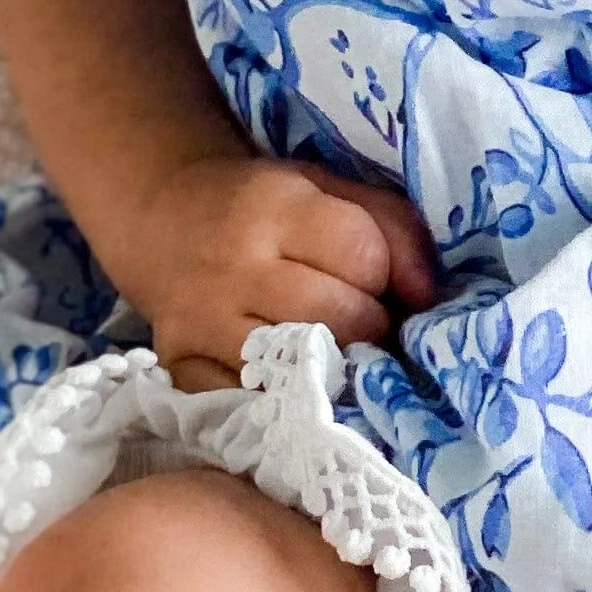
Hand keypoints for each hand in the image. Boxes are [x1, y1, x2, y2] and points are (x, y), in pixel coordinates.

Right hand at [114, 147, 440, 388]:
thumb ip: (392, 229)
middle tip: (361, 321)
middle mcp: (232, 266)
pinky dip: (284, 397)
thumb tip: (428, 299)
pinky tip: (292, 379)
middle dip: (368, 324)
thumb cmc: (263, 209)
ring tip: (334, 349)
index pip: (361, 255)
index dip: (384, 272)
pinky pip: (254, 402)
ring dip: (335, 366)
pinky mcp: (181, 367)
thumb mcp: (327, 190)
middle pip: (340, 317)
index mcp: (273, 207)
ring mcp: (202, 323)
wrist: (162, 221)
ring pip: (302, 367)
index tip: (375, 278)